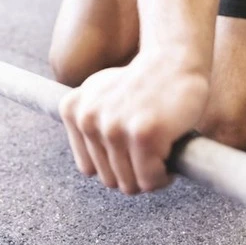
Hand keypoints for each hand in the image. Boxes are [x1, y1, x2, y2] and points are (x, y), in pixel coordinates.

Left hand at [58, 51, 209, 194]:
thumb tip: (87, 168)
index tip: (132, 152)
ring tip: (160, 153)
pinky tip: (170, 153)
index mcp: (73, 110)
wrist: (173, 60)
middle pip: (109, 179)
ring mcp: (114, 127)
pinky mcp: (142, 135)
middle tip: (151, 154)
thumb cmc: (142, 84)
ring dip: (150, 177)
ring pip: (129, 184)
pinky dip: (164, 176)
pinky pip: (150, 179)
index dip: (115, 166)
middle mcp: (88, 119)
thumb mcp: (100, 95)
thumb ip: (88, 123)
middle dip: (134, 173)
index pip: (89, 168)